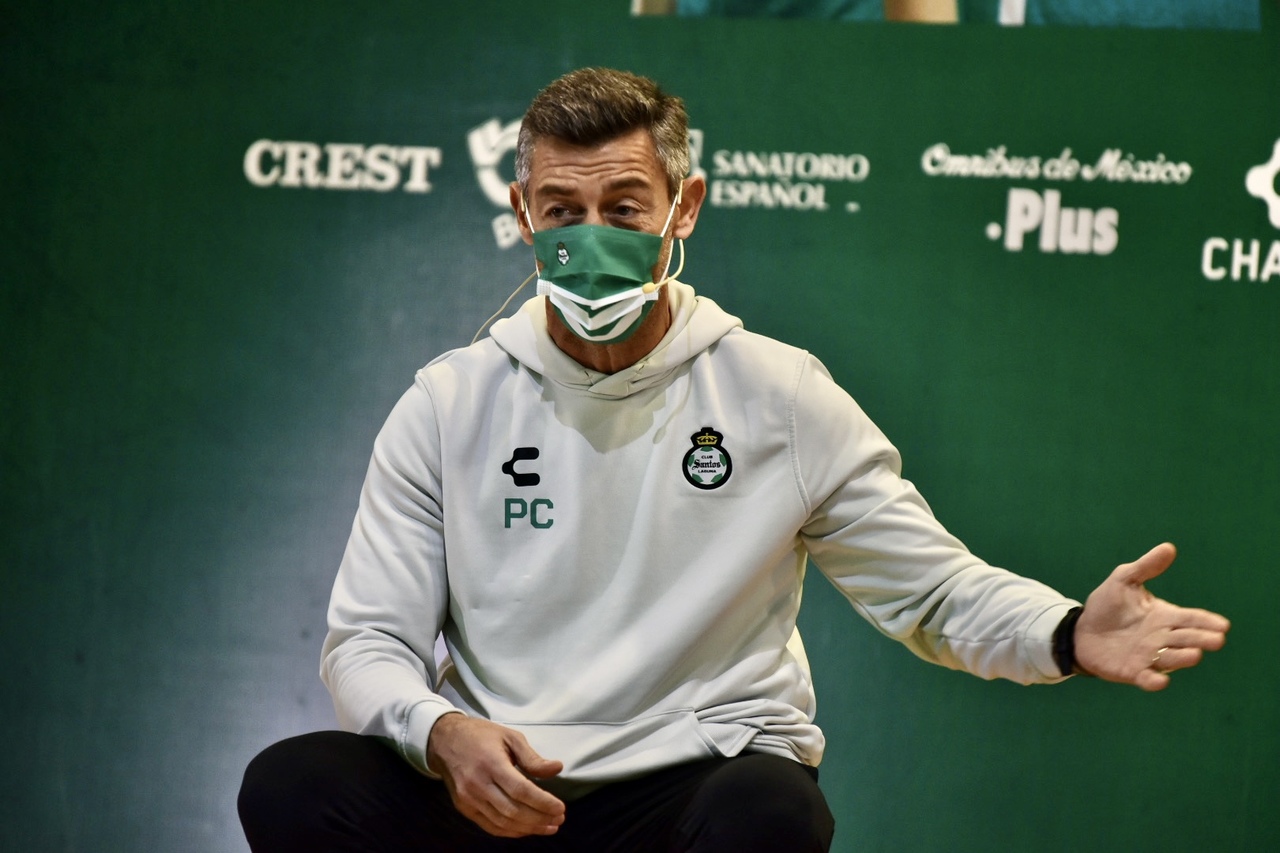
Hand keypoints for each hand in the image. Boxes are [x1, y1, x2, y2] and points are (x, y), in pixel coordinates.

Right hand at [426, 714, 565, 837]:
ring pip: (502, 822)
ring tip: (548, 827)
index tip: (561, 808)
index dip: (542, 802)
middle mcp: (477, 784)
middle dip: (539, 818)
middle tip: (559, 820)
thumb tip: (557, 768)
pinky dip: (511, 831)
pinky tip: (527, 829)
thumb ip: (533, 757)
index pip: (520, 790)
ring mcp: (468, 799)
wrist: (445, 741)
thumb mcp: (510, 737)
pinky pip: (490, 826)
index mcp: (491, 763)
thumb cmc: (481, 736)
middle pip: (512, 810)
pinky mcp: (464, 808)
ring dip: (528, 828)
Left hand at [1074, 543, 1229, 690]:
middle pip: (1187, 639)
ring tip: (1194, 655)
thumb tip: (1169, 547)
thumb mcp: (1124, 581)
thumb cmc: (1106, 606)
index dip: (1207, 622)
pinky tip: (1160, 681)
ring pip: (1172, 659)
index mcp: (1165, 617)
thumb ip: (1145, 567)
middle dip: (1202, 640)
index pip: (1191, 619)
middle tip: (1217, 640)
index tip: (1223, 625)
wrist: (1080, 630)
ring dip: (1182, 658)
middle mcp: (1162, 638)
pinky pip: (1147, 678)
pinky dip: (1154, 681)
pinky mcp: (1133, 672)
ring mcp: (1149, 657)